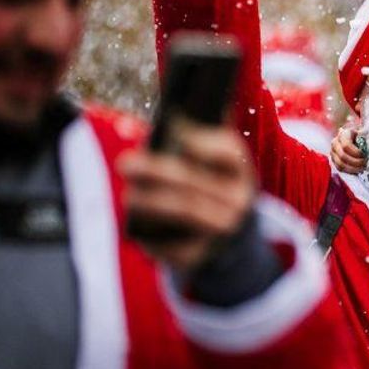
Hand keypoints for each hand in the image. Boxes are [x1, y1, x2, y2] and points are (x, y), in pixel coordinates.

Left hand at [119, 118, 256, 274]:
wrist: (228, 240)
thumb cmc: (212, 191)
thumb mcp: (217, 167)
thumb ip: (203, 141)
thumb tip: (176, 113)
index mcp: (241, 172)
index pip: (228, 153)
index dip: (204, 143)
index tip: (177, 133)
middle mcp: (238, 201)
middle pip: (194, 183)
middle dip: (157, 171)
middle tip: (126, 162)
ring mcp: (221, 231)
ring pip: (182, 211)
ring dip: (150, 201)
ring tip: (129, 195)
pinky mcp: (199, 256)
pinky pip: (170, 243)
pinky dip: (150, 234)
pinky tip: (135, 225)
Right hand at [330, 125, 366, 174]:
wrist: (357, 137)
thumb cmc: (363, 134)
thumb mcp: (366, 132)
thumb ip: (367, 137)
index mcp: (343, 134)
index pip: (346, 146)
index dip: (356, 153)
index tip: (365, 155)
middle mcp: (335, 142)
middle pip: (343, 156)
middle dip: (356, 162)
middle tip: (365, 163)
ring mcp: (333, 152)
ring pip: (340, 164)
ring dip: (353, 168)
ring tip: (363, 168)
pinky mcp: (334, 160)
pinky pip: (340, 169)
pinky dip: (350, 171)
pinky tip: (358, 170)